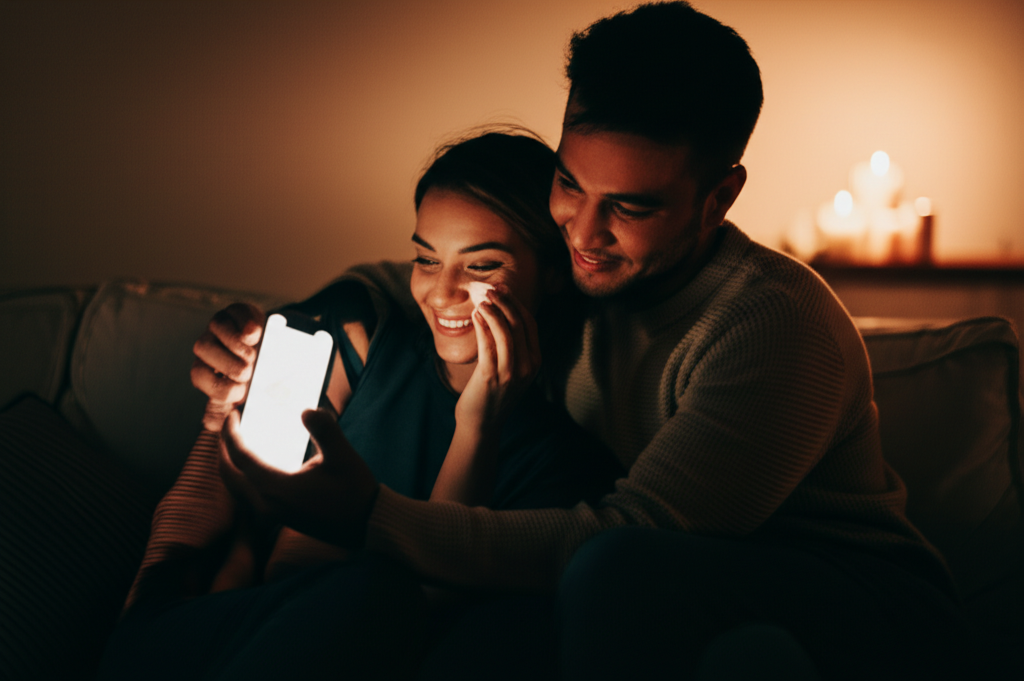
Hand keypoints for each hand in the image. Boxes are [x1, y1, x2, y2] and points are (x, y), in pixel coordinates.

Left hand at [191, 303, 265, 430]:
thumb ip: (226, 409)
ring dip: (237, 345)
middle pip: (202, 350)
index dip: (221, 385)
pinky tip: (258, 335)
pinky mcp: (236, 311)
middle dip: (229, 365)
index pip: (199, 375)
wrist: (273, 349)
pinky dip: (248, 325)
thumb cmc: (255, 377)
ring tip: (256, 354)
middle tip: (251, 372)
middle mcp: (207, 346)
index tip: (244, 391)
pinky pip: (236, 313)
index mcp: (205, 368)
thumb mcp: (242, 394)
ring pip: (215, 329)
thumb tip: (211, 424)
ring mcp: (219, 325)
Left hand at [218, 409, 379, 549]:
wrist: (364, 524)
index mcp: (277, 488)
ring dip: (230, 464)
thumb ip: (324, 431)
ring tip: (237, 444)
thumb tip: (306, 410)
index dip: (232, 433)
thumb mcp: (343, 457)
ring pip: (235, 488)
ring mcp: (270, 514)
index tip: (234, 413)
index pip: (240, 457)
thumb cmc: (354, 491)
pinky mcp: (277, 517)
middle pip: (228, 474)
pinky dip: (242, 478)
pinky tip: (255, 466)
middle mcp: (267, 504)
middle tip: (230, 426)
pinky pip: (246, 496)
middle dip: (224, 448)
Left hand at [454, 284, 541, 436]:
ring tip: (481, 299)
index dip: (516, 303)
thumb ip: (507, 344)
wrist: (481, 424)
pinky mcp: (492, 377)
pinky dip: (482, 325)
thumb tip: (496, 311)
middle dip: (504, 301)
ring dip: (493, 310)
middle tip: (489, 288)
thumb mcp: (507, 367)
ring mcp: (511, 372)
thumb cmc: (490, 393)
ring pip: (505, 330)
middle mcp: (527, 366)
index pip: (530, 324)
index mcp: (534, 362)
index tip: (502, 289)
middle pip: (518, 323)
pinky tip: (475, 315)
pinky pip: (488, 343)